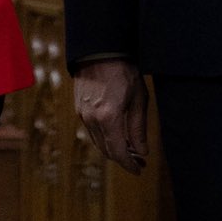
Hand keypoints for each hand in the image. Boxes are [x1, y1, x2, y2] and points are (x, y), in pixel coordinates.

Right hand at [73, 59, 149, 173]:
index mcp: (109, 118)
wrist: (100, 50)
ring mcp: (83, 114)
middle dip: (123, 158)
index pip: (118, 152)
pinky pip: (92, 131)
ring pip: (98, 142)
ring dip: (113, 149)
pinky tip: (116, 134)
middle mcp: (92, 120)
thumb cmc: (124, 71)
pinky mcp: (79, 109)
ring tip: (130, 149)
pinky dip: (104, 138)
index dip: (129, 164)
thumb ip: (139, 127)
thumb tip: (142, 151)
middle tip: (138, 160)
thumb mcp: (139, 98)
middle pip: (106, 151)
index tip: (139, 169)